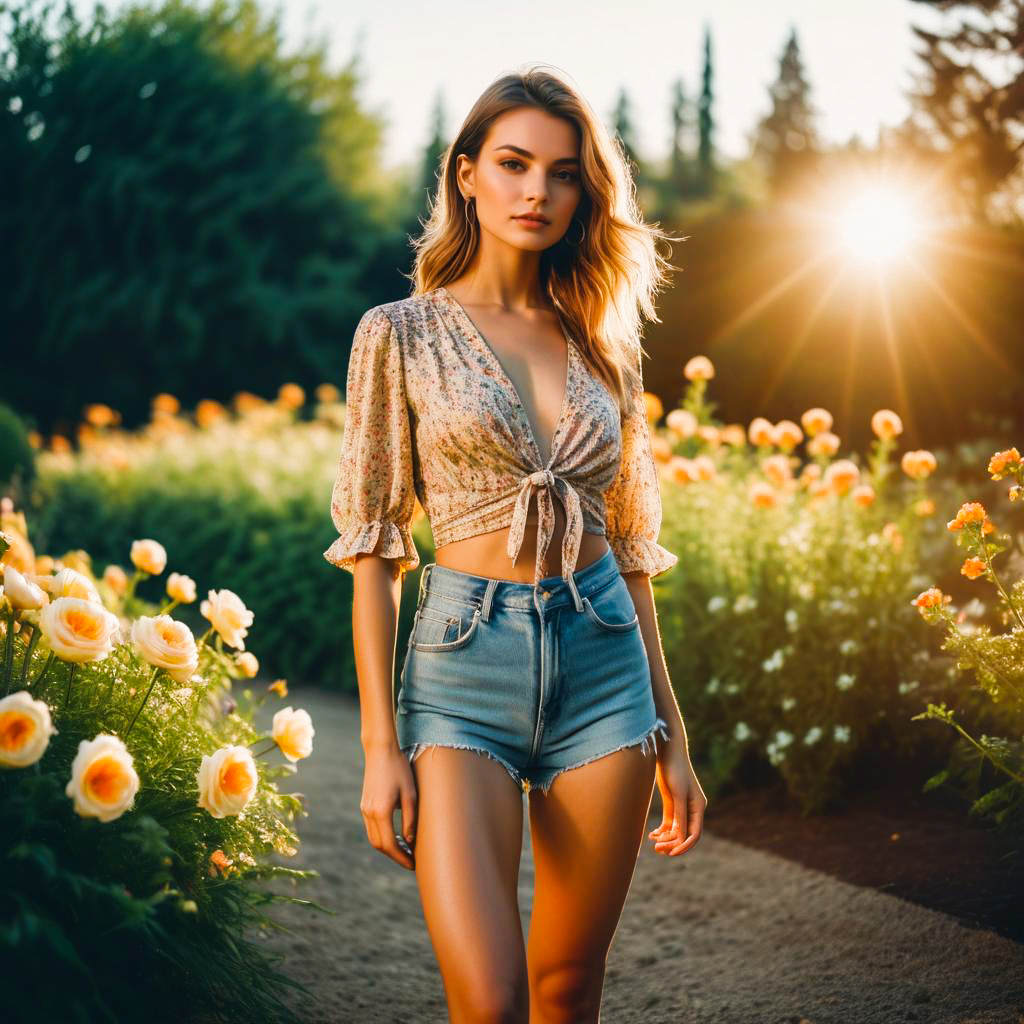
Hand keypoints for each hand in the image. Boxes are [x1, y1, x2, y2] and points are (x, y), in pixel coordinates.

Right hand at [360, 744, 417, 870]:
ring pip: (374, 838)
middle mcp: (369, 813)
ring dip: (388, 847)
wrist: (380, 750)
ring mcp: (364, 809)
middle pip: (379, 845)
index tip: (413, 864)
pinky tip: (396, 835)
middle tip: (411, 861)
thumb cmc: (399, 769)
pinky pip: (372, 828)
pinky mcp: (364, 804)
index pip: (390, 844)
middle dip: (395, 856)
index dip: (401, 857)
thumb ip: (411, 819)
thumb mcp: (411, 794)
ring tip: (406, 850)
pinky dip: (383, 836)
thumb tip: (410, 841)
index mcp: (381, 812)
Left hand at [648, 740, 706, 856]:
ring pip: (676, 830)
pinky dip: (662, 830)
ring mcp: (682, 806)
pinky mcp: (672, 803)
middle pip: (685, 835)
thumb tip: (681, 838)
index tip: (671, 853)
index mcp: (698, 807)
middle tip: (657, 848)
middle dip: (672, 843)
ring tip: (652, 841)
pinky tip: (652, 834)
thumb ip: (680, 815)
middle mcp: (692, 809)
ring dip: (666, 838)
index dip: (684, 846)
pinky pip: (669, 823)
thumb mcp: (677, 793)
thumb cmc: (675, 769)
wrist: (667, 750)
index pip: (695, 834)